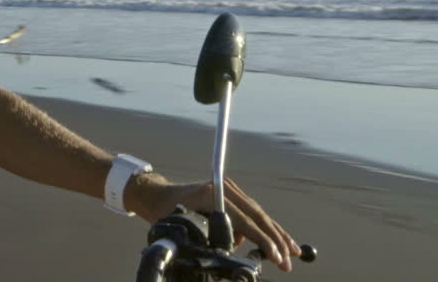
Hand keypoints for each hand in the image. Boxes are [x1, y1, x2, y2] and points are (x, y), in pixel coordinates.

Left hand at [134, 175, 300, 271]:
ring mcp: (228, 188)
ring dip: (275, 234)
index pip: (244, 219)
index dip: (262, 240)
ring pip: (259, 214)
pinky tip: (280, 241)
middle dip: (275, 240)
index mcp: (211, 194)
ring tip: (291, 253)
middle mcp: (223, 188)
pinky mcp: (230, 193)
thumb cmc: (166, 214)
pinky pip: (252, 212)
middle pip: (257, 215)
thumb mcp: (183, 227)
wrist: (159, 195)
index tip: (276, 257)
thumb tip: (230, 252)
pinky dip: (265, 228)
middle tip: (288, 261)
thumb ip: (207, 238)